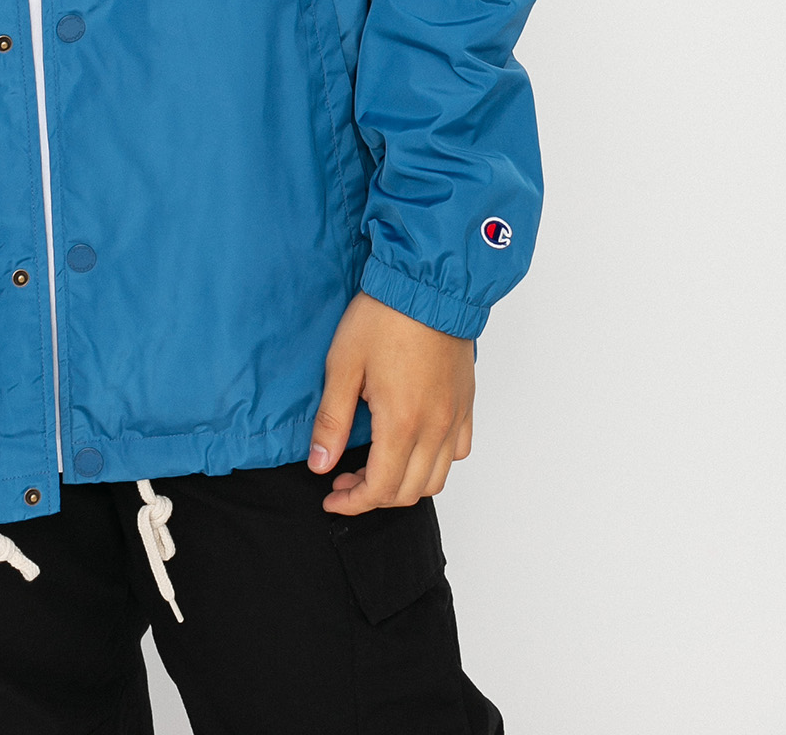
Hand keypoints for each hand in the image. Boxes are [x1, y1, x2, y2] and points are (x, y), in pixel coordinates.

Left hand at [307, 289, 474, 513]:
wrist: (427, 282)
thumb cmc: (383, 316)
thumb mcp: (343, 365)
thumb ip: (332, 421)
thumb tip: (319, 464)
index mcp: (402, 423)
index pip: (380, 489)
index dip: (352, 502)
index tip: (331, 496)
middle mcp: (434, 427)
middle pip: (409, 491)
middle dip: (372, 496)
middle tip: (344, 479)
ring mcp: (454, 416)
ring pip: (437, 478)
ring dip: (405, 484)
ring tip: (376, 466)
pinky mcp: (466, 401)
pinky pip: (458, 450)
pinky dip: (436, 462)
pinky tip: (413, 445)